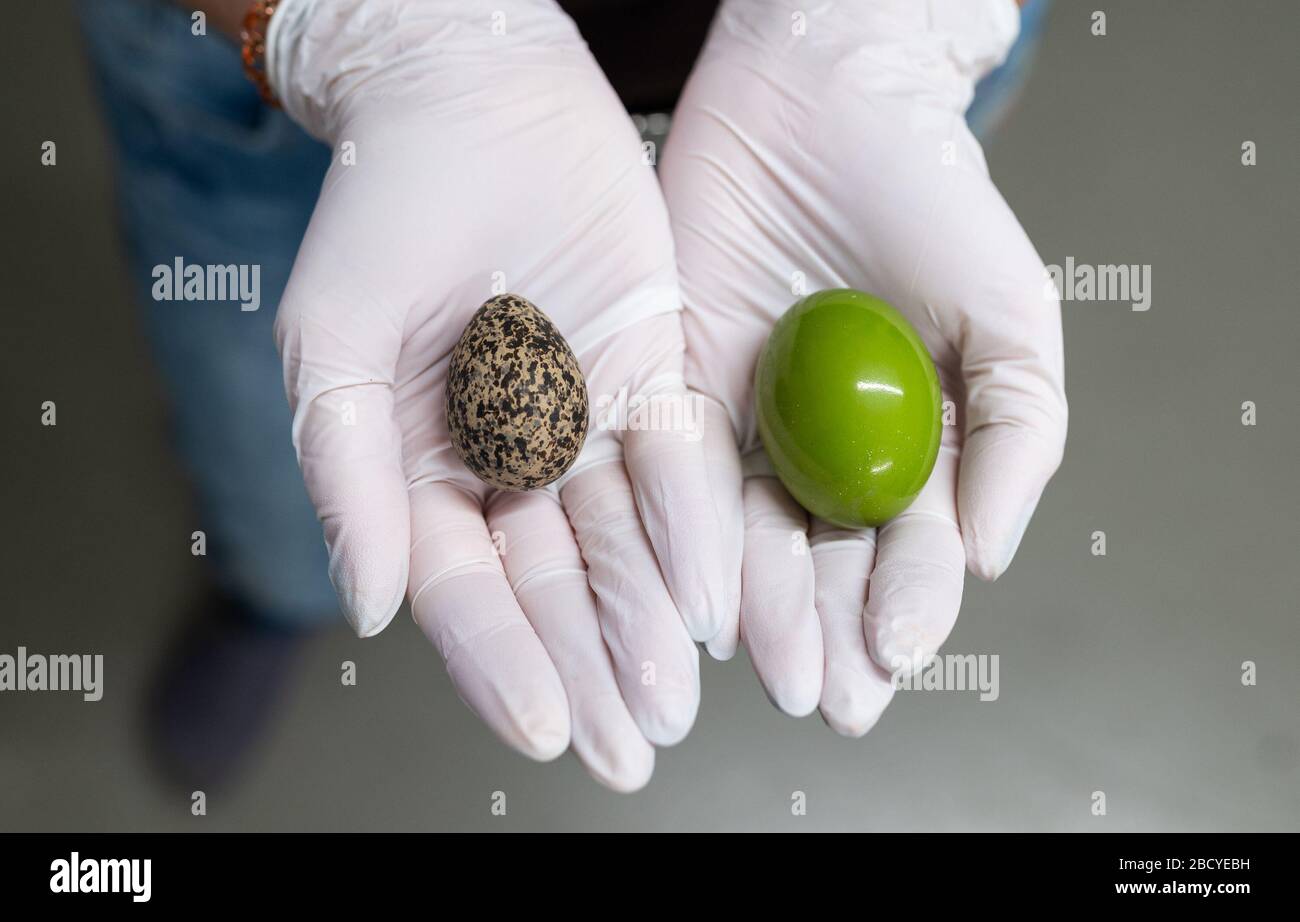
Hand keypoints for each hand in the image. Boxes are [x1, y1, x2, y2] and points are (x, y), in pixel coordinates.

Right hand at [268, 0, 726, 789]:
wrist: (473, 95)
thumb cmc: (383, 211)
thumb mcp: (335, 345)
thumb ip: (351, 479)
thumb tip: (372, 610)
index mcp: (424, 470)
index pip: (465, 589)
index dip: (504, 661)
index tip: (548, 728)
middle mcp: (509, 464)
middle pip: (554, 587)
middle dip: (592, 670)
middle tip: (633, 747)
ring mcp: (584, 424)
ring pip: (623, 544)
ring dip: (650, 621)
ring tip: (678, 696)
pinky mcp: (651, 376)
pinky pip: (678, 464)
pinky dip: (694, 527)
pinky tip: (716, 594)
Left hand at [660, 0, 1066, 733]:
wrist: (827, 101)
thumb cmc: (931, 200)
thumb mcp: (1010, 318)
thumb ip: (1017, 436)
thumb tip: (990, 558)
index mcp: (905, 450)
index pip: (905, 552)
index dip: (906, 608)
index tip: (897, 655)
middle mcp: (823, 452)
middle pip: (821, 563)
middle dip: (825, 633)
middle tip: (825, 695)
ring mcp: (748, 426)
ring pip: (748, 536)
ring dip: (760, 607)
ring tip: (772, 664)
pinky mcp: (675, 389)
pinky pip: (680, 475)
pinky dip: (690, 535)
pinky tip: (701, 589)